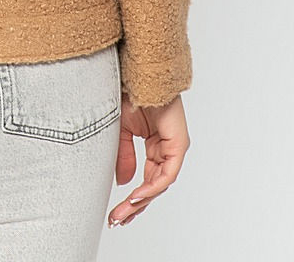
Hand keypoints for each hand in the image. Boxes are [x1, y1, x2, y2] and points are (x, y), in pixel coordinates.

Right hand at [107, 91, 189, 226]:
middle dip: (135, 206)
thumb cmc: (132, 93)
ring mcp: (174, 149)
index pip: (146, 179)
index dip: (132, 198)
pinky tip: (137, 194)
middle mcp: (166, 150)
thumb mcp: (121, 130)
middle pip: (152, 187)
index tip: (116, 212)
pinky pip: (166, 173)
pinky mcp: (178, 145)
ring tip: (124, 212)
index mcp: (155, 147)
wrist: (139, 73)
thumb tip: (125, 183)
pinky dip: (152, 186)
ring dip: (141, 200)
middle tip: (118, 220)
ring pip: (159, 184)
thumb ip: (124, 156)